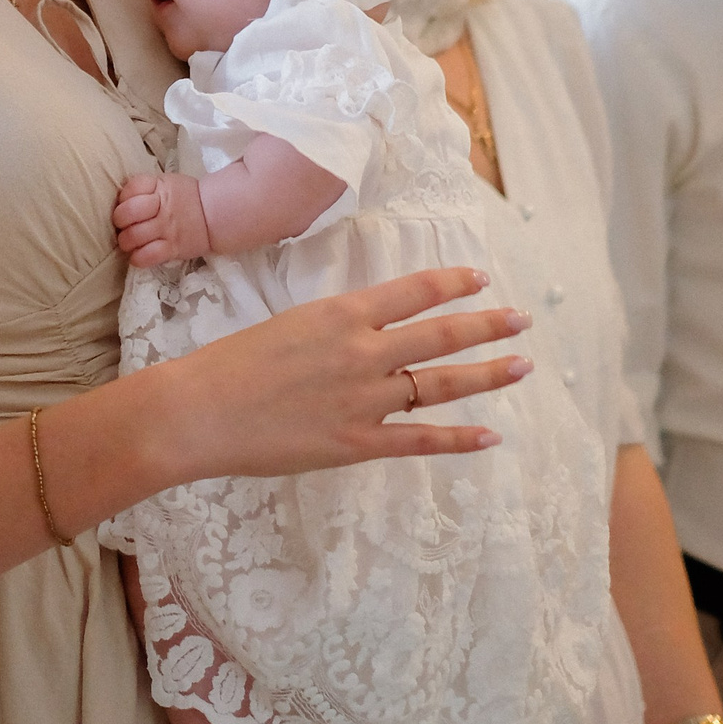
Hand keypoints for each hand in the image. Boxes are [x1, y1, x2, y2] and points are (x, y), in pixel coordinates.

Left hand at [115, 171, 210, 265]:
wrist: (214, 214)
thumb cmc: (186, 197)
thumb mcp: (167, 183)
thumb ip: (146, 188)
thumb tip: (121, 199)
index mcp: (159, 186)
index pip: (131, 188)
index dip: (124, 197)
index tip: (127, 204)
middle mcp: (162, 207)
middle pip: (127, 213)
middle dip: (119, 221)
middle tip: (124, 225)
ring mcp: (167, 228)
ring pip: (133, 236)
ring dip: (126, 242)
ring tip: (130, 242)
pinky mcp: (173, 249)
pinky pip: (147, 257)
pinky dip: (137, 258)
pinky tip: (138, 255)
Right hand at [157, 267, 532, 476]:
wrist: (200, 411)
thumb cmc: (231, 363)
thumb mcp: (289, 323)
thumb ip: (335, 328)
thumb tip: (368, 329)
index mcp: (342, 314)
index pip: (414, 292)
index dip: (452, 284)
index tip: (481, 279)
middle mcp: (362, 352)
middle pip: (440, 335)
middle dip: (486, 325)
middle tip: (522, 319)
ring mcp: (363, 400)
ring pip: (440, 385)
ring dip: (486, 375)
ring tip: (521, 365)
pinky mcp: (357, 444)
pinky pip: (420, 441)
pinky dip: (459, 439)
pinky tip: (490, 435)